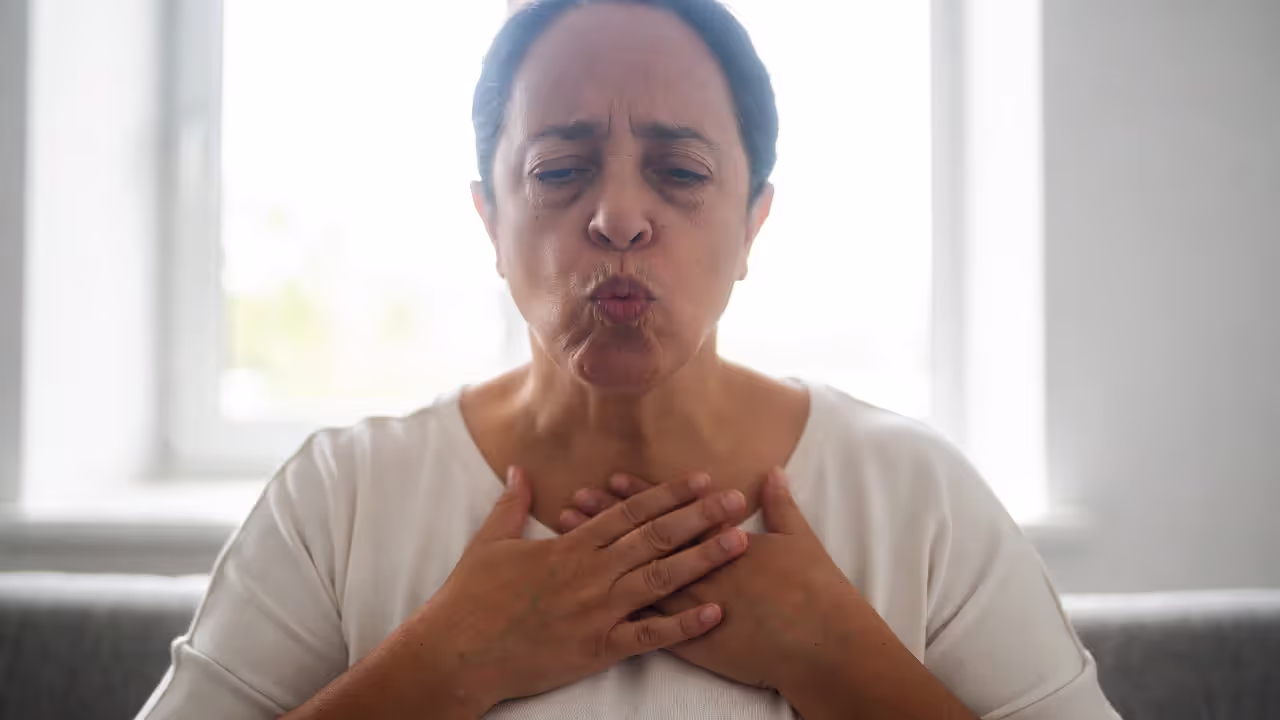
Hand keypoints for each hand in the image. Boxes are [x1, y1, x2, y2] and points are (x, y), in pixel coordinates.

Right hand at [404, 466, 752, 711]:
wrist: (458, 652)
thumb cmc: (471, 598)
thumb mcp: (491, 541)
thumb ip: (513, 504)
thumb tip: (519, 469)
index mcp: (570, 545)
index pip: (630, 511)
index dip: (668, 493)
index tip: (702, 479)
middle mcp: (591, 572)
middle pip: (656, 537)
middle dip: (701, 516)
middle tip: (738, 501)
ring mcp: (597, 611)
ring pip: (661, 578)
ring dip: (704, 559)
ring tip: (740, 543)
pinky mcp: (597, 648)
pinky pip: (649, 635)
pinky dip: (684, 624)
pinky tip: (716, 613)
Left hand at [562, 468, 868, 695]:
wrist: (822, 646)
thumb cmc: (816, 591)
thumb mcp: (800, 539)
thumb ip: (780, 505)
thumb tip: (772, 471)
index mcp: (723, 543)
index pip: (670, 513)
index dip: (638, 496)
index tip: (609, 480)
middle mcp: (702, 572)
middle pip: (642, 543)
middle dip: (606, 522)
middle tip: (571, 503)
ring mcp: (695, 608)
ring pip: (635, 582)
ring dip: (601, 565)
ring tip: (566, 547)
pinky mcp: (697, 644)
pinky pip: (650, 630)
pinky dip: (619, 616)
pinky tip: (588, 606)